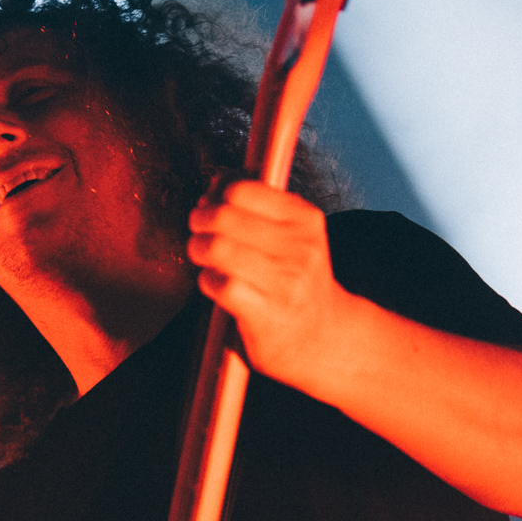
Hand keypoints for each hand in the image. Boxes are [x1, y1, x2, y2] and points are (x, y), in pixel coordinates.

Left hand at [187, 180, 351, 392]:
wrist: (324, 337)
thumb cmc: (296, 282)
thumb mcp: (294, 237)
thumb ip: (258, 208)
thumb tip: (215, 183)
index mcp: (305, 219)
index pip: (244, 189)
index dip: (216, 196)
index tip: (209, 207)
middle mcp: (300, 247)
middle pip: (226, 216)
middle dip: (200, 221)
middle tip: (197, 231)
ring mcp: (285, 282)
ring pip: (220, 248)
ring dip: (199, 249)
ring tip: (200, 255)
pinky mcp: (267, 314)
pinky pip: (221, 285)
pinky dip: (208, 281)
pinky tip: (214, 284)